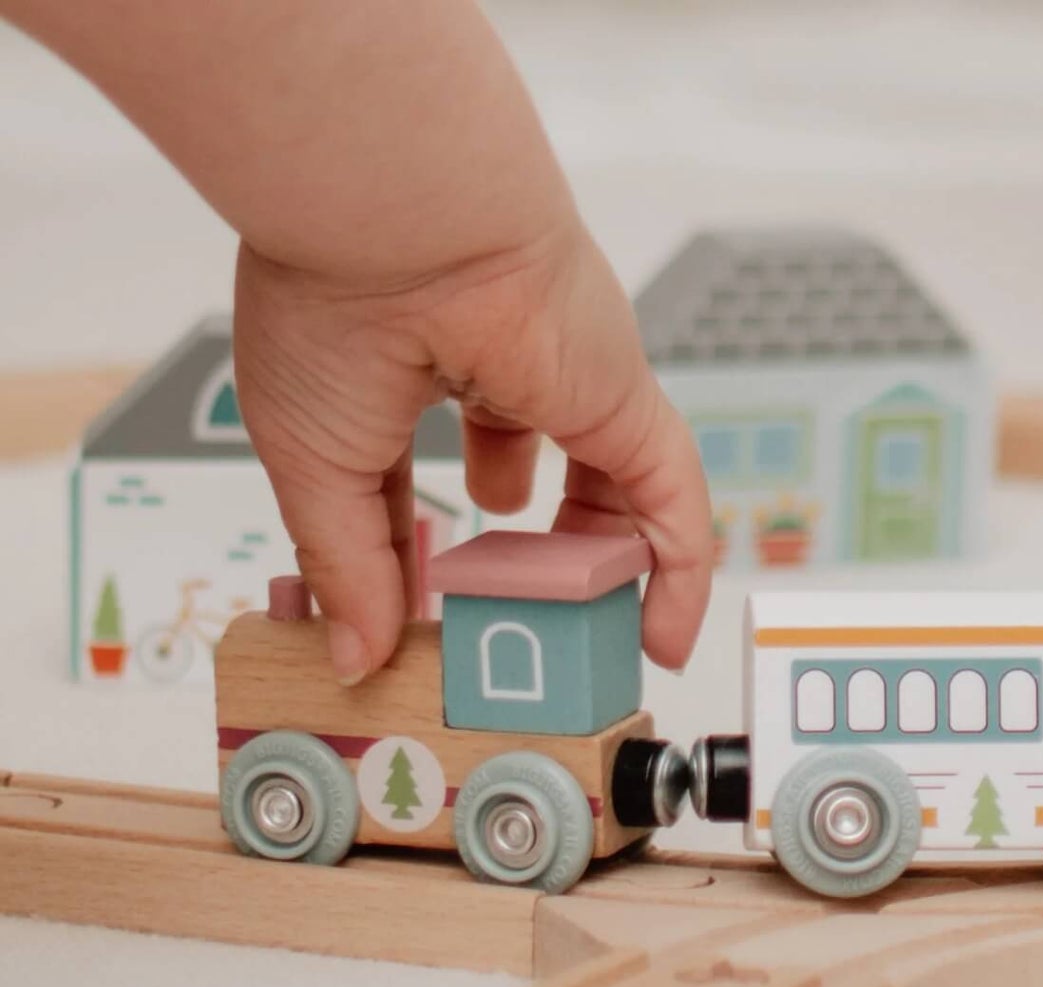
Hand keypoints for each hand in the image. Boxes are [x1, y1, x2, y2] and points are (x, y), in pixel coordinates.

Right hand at [233, 224, 711, 682]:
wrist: (394, 223)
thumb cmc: (329, 309)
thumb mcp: (317, 471)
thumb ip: (348, 569)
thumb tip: (357, 658)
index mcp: (407, 363)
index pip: (423, 477)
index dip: (421, 551)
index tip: (415, 612)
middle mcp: (500, 368)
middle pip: (535, 479)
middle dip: (532, 554)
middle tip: (516, 616)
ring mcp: (572, 386)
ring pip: (610, 495)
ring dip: (601, 570)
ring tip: (586, 640)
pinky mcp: (628, 404)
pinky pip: (673, 503)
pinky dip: (677, 574)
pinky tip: (661, 641)